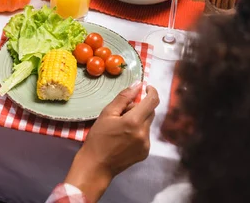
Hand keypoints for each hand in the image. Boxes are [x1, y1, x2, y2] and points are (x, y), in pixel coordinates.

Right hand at [65, 83, 158, 202]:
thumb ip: (124, 97)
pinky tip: (124, 137)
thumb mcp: (107, 113)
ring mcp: (146, 144)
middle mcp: (144, 133)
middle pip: (150, 111)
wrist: (96, 166)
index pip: (153, 101)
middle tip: (123, 111)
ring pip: (147, 122)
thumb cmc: (98, 137)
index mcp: (134, 121)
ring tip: (121, 126)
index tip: (146, 88)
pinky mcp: (145, 152)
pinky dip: (138, 130)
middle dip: (140, 107)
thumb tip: (138, 84)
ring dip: (139, 119)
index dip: (152, 91)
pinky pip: (145, 134)